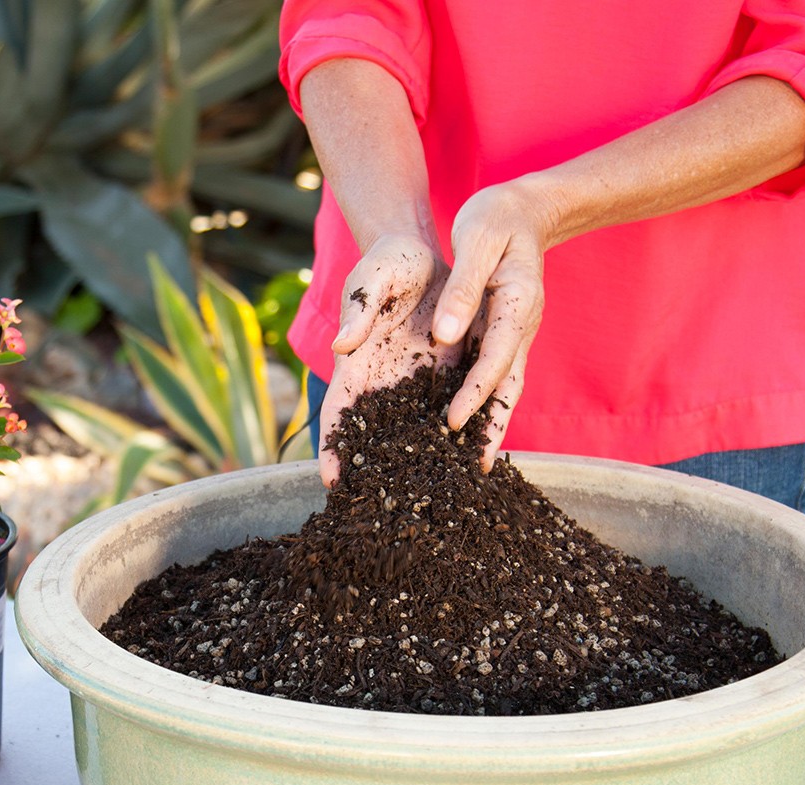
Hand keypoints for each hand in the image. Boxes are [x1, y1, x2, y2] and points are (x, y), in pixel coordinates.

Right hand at [318, 234, 458, 486]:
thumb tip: (342, 346)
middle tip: (381, 510)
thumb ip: (359, 311)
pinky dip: (462, 435)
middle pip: (377, 435)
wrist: (429, 254)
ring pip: (419, 430)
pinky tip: (473, 462)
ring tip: (434, 498)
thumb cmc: (389, 263)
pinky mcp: (450, 376)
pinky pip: (457, 409)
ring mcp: (419, 383)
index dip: (333, 446)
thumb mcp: (372, 278)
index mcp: (358, 365)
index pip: (340, 413)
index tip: (331, 481)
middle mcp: (386, 384)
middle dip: (378, 470)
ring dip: (424, 462)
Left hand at [431, 180, 550, 470]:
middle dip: (491, 426)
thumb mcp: (477, 239)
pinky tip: (466, 426)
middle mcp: (521, 325)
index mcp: (518, 302)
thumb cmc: (497, 217)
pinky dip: (483, 402)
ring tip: (474, 462)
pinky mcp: (504, 335)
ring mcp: (516, 333)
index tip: (453, 419)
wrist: (524, 209)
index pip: (497, 356)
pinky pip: (495, 375)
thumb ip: (463, 287)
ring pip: (504, 386)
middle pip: (508, 384)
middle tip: (476, 467)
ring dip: (490, 422)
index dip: (475, 391)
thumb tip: (444, 334)